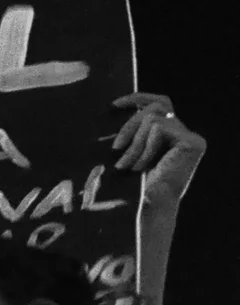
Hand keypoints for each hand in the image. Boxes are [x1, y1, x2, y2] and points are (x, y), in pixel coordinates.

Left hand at [113, 93, 204, 207]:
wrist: (148, 206)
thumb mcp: (129, 151)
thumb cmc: (134, 184)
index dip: (138, 98)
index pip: (160, 103)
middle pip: (156, 107)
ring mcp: (192, 137)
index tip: (113, 104)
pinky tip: (141, 167)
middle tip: (115, 148)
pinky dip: (144, 146)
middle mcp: (186, 133)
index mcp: (173, 134)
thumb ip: (133, 130)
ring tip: (127, 165)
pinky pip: (159, 128)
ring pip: (153, 118)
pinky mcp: (192, 142)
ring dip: (134, 143)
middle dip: (130, 124)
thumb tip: (113, 105)